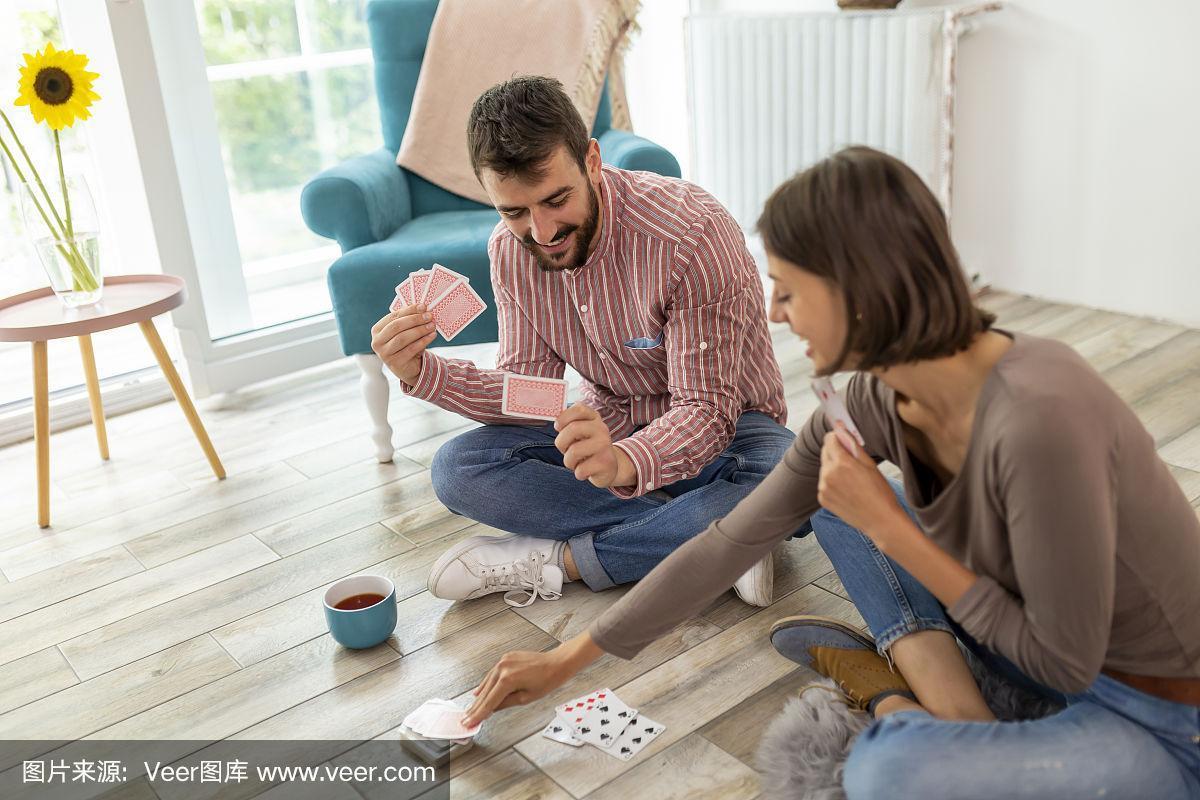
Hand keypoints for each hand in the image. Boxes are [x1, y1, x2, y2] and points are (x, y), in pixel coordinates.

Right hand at [371, 304, 436, 385]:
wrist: (408, 367)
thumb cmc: (406, 345)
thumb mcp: (405, 331)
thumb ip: (410, 320)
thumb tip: (423, 308)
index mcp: (377, 330)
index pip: (393, 316)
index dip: (409, 310)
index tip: (423, 306)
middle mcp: (377, 342)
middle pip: (396, 326)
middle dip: (414, 320)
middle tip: (429, 316)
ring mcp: (384, 354)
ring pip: (402, 338)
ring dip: (419, 330)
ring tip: (432, 326)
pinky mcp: (395, 363)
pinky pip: (410, 349)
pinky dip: (423, 341)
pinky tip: (432, 335)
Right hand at [462, 633, 602, 726]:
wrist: (557, 662)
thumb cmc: (547, 680)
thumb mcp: (526, 698)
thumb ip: (505, 703)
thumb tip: (492, 709)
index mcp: (508, 679)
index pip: (489, 702)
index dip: (478, 714)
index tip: (469, 723)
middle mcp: (503, 667)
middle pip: (485, 692)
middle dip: (475, 707)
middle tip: (466, 719)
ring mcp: (503, 661)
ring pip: (487, 683)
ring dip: (479, 697)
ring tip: (471, 710)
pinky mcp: (506, 657)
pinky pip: (493, 674)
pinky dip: (487, 684)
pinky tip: (479, 692)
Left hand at [554, 404, 621, 486]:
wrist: (609, 467)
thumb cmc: (586, 448)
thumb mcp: (580, 433)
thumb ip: (569, 425)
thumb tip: (556, 424)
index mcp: (594, 418)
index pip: (579, 408)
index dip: (563, 418)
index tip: (558, 427)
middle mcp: (602, 429)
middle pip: (573, 429)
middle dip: (561, 443)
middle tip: (564, 450)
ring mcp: (605, 445)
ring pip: (574, 451)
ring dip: (568, 461)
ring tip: (576, 462)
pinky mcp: (606, 463)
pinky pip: (581, 469)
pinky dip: (578, 473)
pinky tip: (586, 471)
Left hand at [817, 422, 905, 538]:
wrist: (881, 521)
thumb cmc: (880, 492)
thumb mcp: (870, 464)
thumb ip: (853, 444)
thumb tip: (841, 428)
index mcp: (842, 463)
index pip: (829, 439)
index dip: (838, 438)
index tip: (846, 441)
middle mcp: (828, 474)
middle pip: (825, 452)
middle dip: (836, 452)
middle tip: (853, 464)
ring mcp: (823, 488)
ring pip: (824, 468)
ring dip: (833, 468)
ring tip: (852, 480)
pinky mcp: (822, 499)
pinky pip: (824, 483)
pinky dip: (831, 483)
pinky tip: (847, 490)